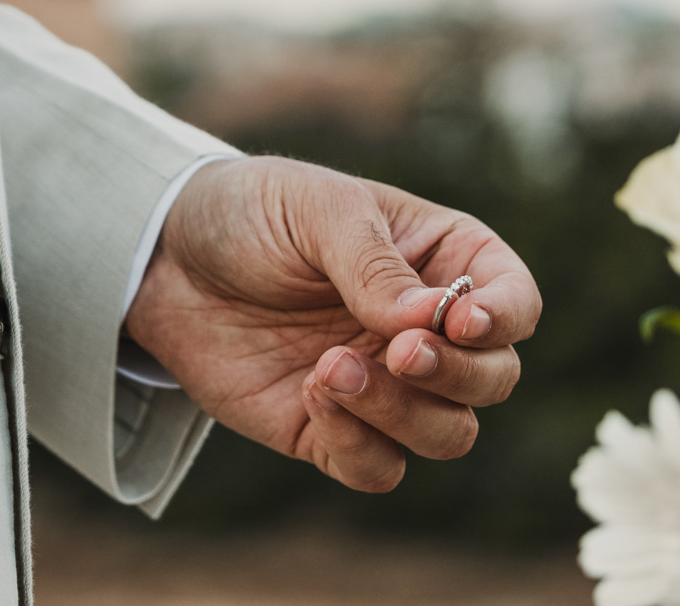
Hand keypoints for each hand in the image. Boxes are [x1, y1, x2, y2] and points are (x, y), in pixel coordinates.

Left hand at [126, 156, 540, 491]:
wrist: (164, 259)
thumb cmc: (255, 213)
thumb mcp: (319, 211)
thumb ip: (375, 266)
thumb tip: (429, 322)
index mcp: (444, 263)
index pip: (515, 303)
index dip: (504, 320)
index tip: (459, 320)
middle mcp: (426, 331)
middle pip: (494, 380)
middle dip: (456, 374)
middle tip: (398, 350)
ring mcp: (385, 385)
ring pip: (448, 434)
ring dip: (404, 414)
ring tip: (331, 368)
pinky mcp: (333, 429)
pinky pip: (379, 468)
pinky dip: (358, 445)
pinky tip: (311, 392)